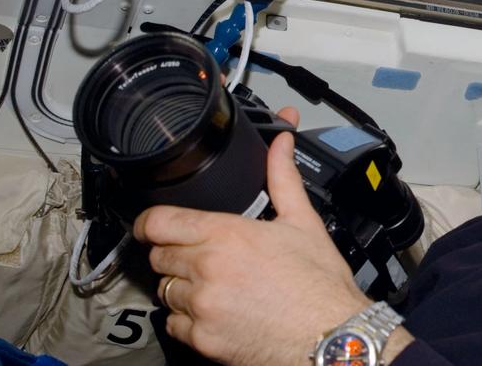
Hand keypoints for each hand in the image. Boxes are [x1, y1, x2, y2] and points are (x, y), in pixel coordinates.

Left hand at [133, 107, 368, 364]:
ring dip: (182, 285)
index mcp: (228, 235)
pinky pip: (173, 324)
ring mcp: (201, 307)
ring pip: (164, 290)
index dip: (151, 222)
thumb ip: (282, 177)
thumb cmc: (320, 284)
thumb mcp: (303, 222)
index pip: (159, 222)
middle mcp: (208, 269)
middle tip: (203, 256)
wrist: (330, 336)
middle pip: (159, 255)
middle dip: (175, 253)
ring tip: (214, 285)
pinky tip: (216, 311)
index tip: (153, 225)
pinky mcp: (201, 339)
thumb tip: (281, 142)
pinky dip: (188, 318)